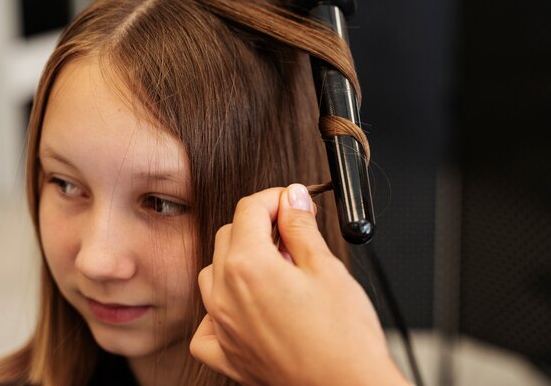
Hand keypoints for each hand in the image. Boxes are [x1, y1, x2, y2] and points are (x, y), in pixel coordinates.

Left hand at [190, 184, 409, 385]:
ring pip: (213, 273)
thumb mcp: (326, 268)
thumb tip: (292, 197)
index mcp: (248, 266)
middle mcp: (225, 294)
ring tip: (277, 269)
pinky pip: (207, 324)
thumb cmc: (343, 338)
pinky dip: (221, 308)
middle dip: (259, 224)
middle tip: (293, 232)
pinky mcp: (227, 354)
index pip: (249, 209)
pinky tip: (246, 306)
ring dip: (239, 260)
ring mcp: (222, 326)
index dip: (274, 197)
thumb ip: (300, 227)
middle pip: (229, 235)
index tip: (292, 200)